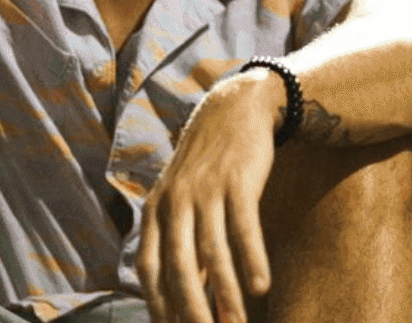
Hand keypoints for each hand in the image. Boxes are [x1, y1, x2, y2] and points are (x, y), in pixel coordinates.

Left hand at [136, 74, 280, 322]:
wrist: (234, 108)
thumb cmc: (208, 166)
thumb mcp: (183, 200)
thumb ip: (183, 246)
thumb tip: (189, 302)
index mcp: (156, 207)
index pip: (149, 267)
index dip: (158, 306)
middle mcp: (176, 199)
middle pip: (178, 265)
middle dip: (191, 310)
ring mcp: (206, 188)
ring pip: (213, 250)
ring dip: (226, 294)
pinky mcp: (237, 179)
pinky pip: (244, 226)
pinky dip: (252, 258)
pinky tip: (261, 286)